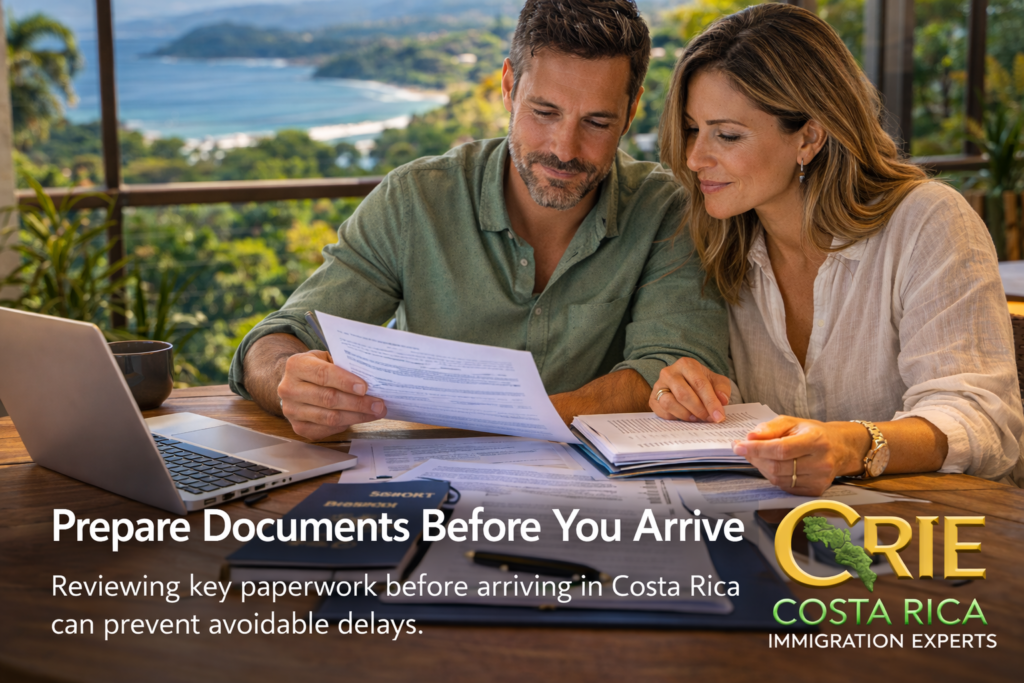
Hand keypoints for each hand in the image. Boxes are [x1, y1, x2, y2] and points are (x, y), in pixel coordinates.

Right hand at [276, 350, 385, 439]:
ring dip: (357, 416)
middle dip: (358, 403)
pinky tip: (359, 418)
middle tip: (379, 404)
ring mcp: (292, 411)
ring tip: (376, 413)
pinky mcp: (298, 428)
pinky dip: (346, 424)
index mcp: (296, 365)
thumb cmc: (317, 369)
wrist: (296, 384)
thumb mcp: (325, 358)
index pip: (322, 374)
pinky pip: (327, 429)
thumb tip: (371, 377)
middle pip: (328, 399)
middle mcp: (289, 389)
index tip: (365, 388)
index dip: (345, 382)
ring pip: (330, 417)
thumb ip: (343, 365)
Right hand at [649, 357, 730, 422]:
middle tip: (709, 419)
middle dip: (699, 410)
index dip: (711, 402)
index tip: (719, 416)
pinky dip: (675, 417)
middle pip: (683, 394)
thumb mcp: (716, 381)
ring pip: (669, 403)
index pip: (699, 384)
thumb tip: (722, 400)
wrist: (684, 383)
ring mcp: (658, 385)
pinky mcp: (653, 399)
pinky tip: (684, 416)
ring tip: (696, 417)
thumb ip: (722, 389)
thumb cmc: (701, 382)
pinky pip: (662, 411)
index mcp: (686, 364)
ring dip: (685, 414)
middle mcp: (669, 372)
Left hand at [732, 416, 869, 495]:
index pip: (780, 449)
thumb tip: (750, 437)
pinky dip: (773, 476)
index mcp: (816, 441)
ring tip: (759, 456)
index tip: (738, 446)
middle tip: (745, 449)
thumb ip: (770, 428)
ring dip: (762, 467)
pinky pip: (784, 487)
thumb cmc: (812, 433)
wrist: (839, 448)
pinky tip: (773, 466)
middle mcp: (821, 462)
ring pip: (778, 479)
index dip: (756, 449)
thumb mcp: (792, 422)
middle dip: (755, 458)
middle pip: (777, 466)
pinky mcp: (815, 490)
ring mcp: (819, 479)